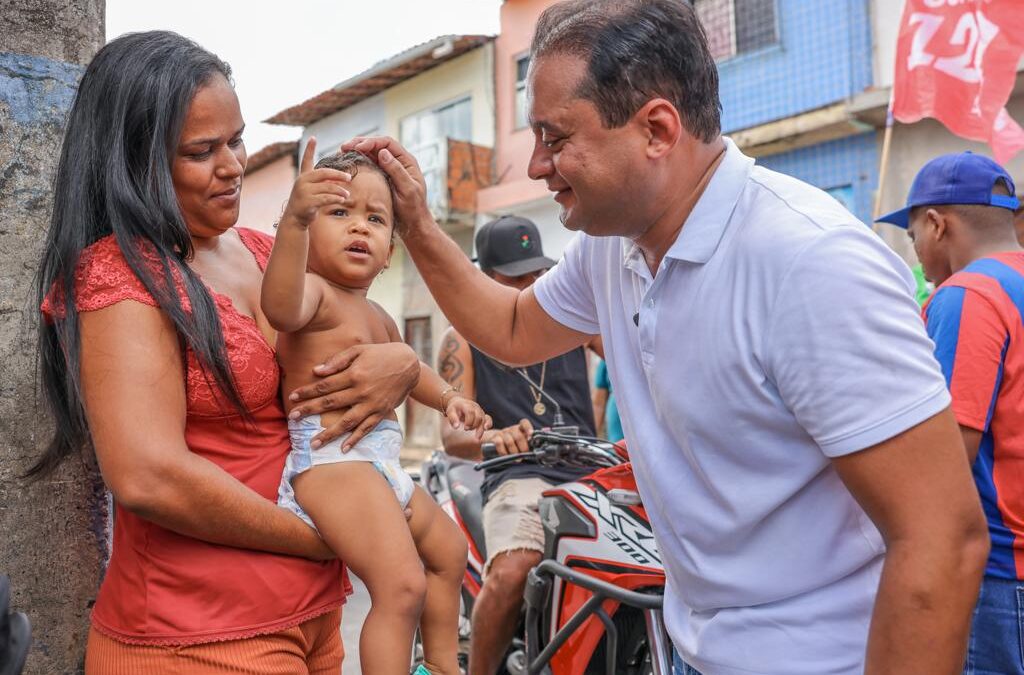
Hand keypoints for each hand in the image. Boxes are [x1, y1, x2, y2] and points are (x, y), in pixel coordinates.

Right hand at [280, 137, 351, 229]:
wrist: (295, 219)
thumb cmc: (307, 203)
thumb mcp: (313, 190)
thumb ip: (323, 183)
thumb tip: (340, 179)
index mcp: (303, 177)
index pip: (306, 160)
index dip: (309, 149)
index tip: (313, 137)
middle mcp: (302, 181)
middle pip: (324, 173)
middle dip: (338, 175)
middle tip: (350, 177)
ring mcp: (303, 191)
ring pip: (327, 187)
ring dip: (340, 190)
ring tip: (347, 194)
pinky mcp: (307, 202)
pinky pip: (326, 198)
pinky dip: (335, 198)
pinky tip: (342, 199)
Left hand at [287, 342, 419, 449]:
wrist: (409, 363)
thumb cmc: (381, 353)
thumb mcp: (359, 350)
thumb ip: (338, 360)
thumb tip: (317, 371)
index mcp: (354, 373)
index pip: (324, 385)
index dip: (307, 391)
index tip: (292, 397)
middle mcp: (361, 390)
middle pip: (330, 403)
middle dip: (310, 411)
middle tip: (293, 419)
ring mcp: (372, 403)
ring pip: (347, 422)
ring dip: (329, 434)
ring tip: (314, 444)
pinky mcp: (382, 412)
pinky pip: (367, 428)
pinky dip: (355, 439)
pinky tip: (343, 448)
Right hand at [341, 136, 432, 233]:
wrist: (413, 223)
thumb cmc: (413, 208)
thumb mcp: (407, 189)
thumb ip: (396, 171)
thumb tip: (383, 152)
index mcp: (407, 161)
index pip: (388, 143)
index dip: (371, 142)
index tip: (357, 147)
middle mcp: (398, 161)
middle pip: (377, 145)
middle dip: (360, 143)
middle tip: (344, 147)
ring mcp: (389, 168)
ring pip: (371, 153)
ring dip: (357, 151)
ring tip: (342, 152)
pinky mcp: (382, 176)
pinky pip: (369, 164)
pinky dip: (358, 161)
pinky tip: (347, 163)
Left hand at [445, 396, 492, 439]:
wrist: (459, 403)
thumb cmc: (454, 409)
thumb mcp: (450, 412)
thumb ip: (453, 419)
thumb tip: (456, 427)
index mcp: (466, 405)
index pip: (470, 412)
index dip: (469, 421)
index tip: (465, 428)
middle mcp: (475, 407)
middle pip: (478, 417)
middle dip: (474, 425)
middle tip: (466, 429)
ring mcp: (479, 410)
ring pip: (483, 419)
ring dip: (480, 429)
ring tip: (477, 437)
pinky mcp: (482, 414)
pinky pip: (488, 418)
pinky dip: (488, 424)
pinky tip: (486, 429)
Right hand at [480, 419, 532, 454]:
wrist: (492, 445)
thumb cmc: (510, 446)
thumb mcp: (520, 444)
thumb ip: (528, 444)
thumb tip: (538, 449)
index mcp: (519, 429)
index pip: (524, 423)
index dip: (528, 428)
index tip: (531, 435)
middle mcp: (511, 430)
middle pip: (519, 436)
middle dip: (523, 447)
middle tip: (524, 454)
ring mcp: (502, 433)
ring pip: (509, 441)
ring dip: (514, 452)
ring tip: (516, 459)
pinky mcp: (494, 438)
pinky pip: (499, 443)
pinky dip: (503, 452)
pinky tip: (505, 456)